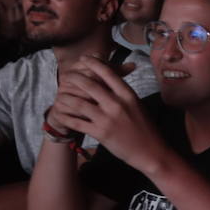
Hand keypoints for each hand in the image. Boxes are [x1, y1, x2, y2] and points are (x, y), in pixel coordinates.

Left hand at [53, 58, 164, 172]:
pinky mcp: (100, 133)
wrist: (150, 151)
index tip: (84, 58)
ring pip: (79, 103)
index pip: (108, 73)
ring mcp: (107, 119)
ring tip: (60, 93)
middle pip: (90, 85)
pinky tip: (59, 113)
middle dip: (74, 77)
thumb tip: (117, 75)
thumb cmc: (145, 127)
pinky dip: (66, 117)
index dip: (94, 63)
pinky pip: (77, 122)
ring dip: (66, 97)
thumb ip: (124, 91)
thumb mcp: (137, 104)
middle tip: (67, 74)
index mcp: (128, 94)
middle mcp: (117, 104)